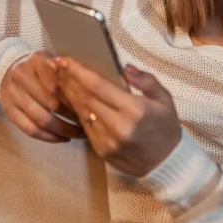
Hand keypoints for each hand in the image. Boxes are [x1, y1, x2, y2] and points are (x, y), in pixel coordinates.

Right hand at [0, 51, 85, 142]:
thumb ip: (67, 74)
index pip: (59, 82)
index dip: (75, 97)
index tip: (89, 106)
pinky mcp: (9, 111)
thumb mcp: (54, 63)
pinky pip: (30, 129)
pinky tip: (62, 138)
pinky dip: (48, 137)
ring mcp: (13, 95)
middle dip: (72, 116)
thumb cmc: (41, 68)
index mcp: (36, 61)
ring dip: (63, 129)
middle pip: (51, 103)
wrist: (8, 70)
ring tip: (78, 133)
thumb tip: (87, 95)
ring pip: (41, 119)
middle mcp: (21, 76)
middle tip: (89, 122)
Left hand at [54, 58, 181, 176]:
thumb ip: (146, 80)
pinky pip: (85, 127)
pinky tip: (71, 100)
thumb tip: (124, 67)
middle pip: (84, 98)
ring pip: (81, 112)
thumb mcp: (165, 99)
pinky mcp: (102, 151)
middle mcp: (118, 126)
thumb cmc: (166, 126)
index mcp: (134, 110)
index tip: (65, 60)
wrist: (167, 163)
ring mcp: (107, 141)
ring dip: (67, 94)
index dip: (78, 72)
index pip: (98, 86)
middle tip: (56, 65)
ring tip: (58, 79)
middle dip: (68, 79)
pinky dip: (76, 111)